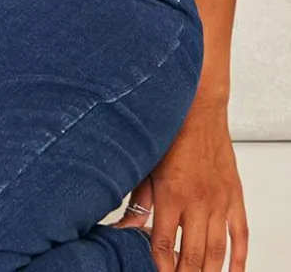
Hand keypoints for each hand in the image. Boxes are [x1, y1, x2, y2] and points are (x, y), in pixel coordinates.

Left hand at [112, 99, 248, 270]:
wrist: (198, 107)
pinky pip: (240, 235)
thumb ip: (138, 202)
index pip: (162, 244)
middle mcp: (198, 200)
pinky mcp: (234, 196)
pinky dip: (238, 259)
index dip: (159, 266)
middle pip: (191, 254)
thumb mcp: (146, 166)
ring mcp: (219, 200)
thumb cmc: (170, 131)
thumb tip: (124, 229)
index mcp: (171, 194)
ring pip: (216, 251)